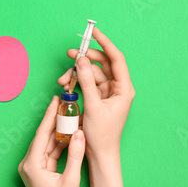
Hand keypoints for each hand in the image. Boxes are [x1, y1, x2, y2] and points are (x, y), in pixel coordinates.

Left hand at [18, 96, 85, 186]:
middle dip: (56, 121)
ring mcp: (33, 167)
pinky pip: (50, 152)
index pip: (41, 134)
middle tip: (66, 104)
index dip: (49, 116)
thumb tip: (80, 133)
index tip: (55, 100)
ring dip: (59, 132)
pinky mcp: (39, 170)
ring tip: (71, 116)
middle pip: (44, 137)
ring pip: (47, 143)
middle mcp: (28, 163)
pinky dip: (60, 144)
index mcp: (32, 164)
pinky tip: (70, 134)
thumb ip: (75, 155)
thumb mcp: (71, 180)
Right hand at [58, 27, 134, 156]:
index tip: (93, 32)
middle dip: (85, 59)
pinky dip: (77, 82)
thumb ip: (86, 81)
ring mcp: (108, 93)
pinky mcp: (98, 98)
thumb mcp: (93, 106)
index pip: (116, 58)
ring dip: (77, 73)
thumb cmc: (102, 134)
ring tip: (63, 79)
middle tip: (70, 54)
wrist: (99, 154)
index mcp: (124, 88)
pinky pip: (87, 83)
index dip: (105, 43)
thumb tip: (80, 60)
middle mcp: (118, 88)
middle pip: (102, 63)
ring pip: (92, 73)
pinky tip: (67, 86)